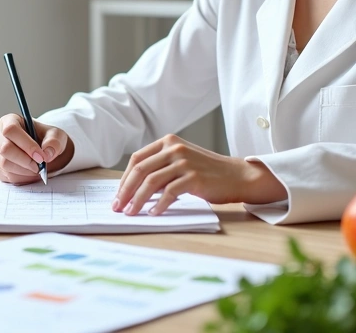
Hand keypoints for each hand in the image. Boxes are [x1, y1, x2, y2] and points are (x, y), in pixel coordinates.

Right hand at [0, 114, 73, 184]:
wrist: (42, 152)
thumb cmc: (46, 139)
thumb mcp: (56, 136)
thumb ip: (54, 142)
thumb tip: (47, 154)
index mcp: (10, 121)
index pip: (11, 130)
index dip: (26, 144)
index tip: (40, 156)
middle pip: (5, 148)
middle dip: (25, 160)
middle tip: (40, 166)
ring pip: (5, 164)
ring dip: (25, 170)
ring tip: (37, 168)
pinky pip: (7, 175)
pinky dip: (22, 177)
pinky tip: (30, 172)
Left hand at [113, 134, 287, 215]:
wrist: (237, 176)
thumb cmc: (208, 172)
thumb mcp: (181, 162)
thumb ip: (161, 168)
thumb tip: (133, 189)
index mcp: (168, 142)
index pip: (137, 159)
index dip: (124, 179)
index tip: (118, 195)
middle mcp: (174, 148)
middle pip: (140, 170)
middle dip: (125, 191)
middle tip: (118, 207)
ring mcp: (184, 162)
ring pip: (151, 182)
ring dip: (138, 200)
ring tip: (132, 213)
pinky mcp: (193, 177)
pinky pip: (169, 193)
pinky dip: (158, 205)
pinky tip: (153, 213)